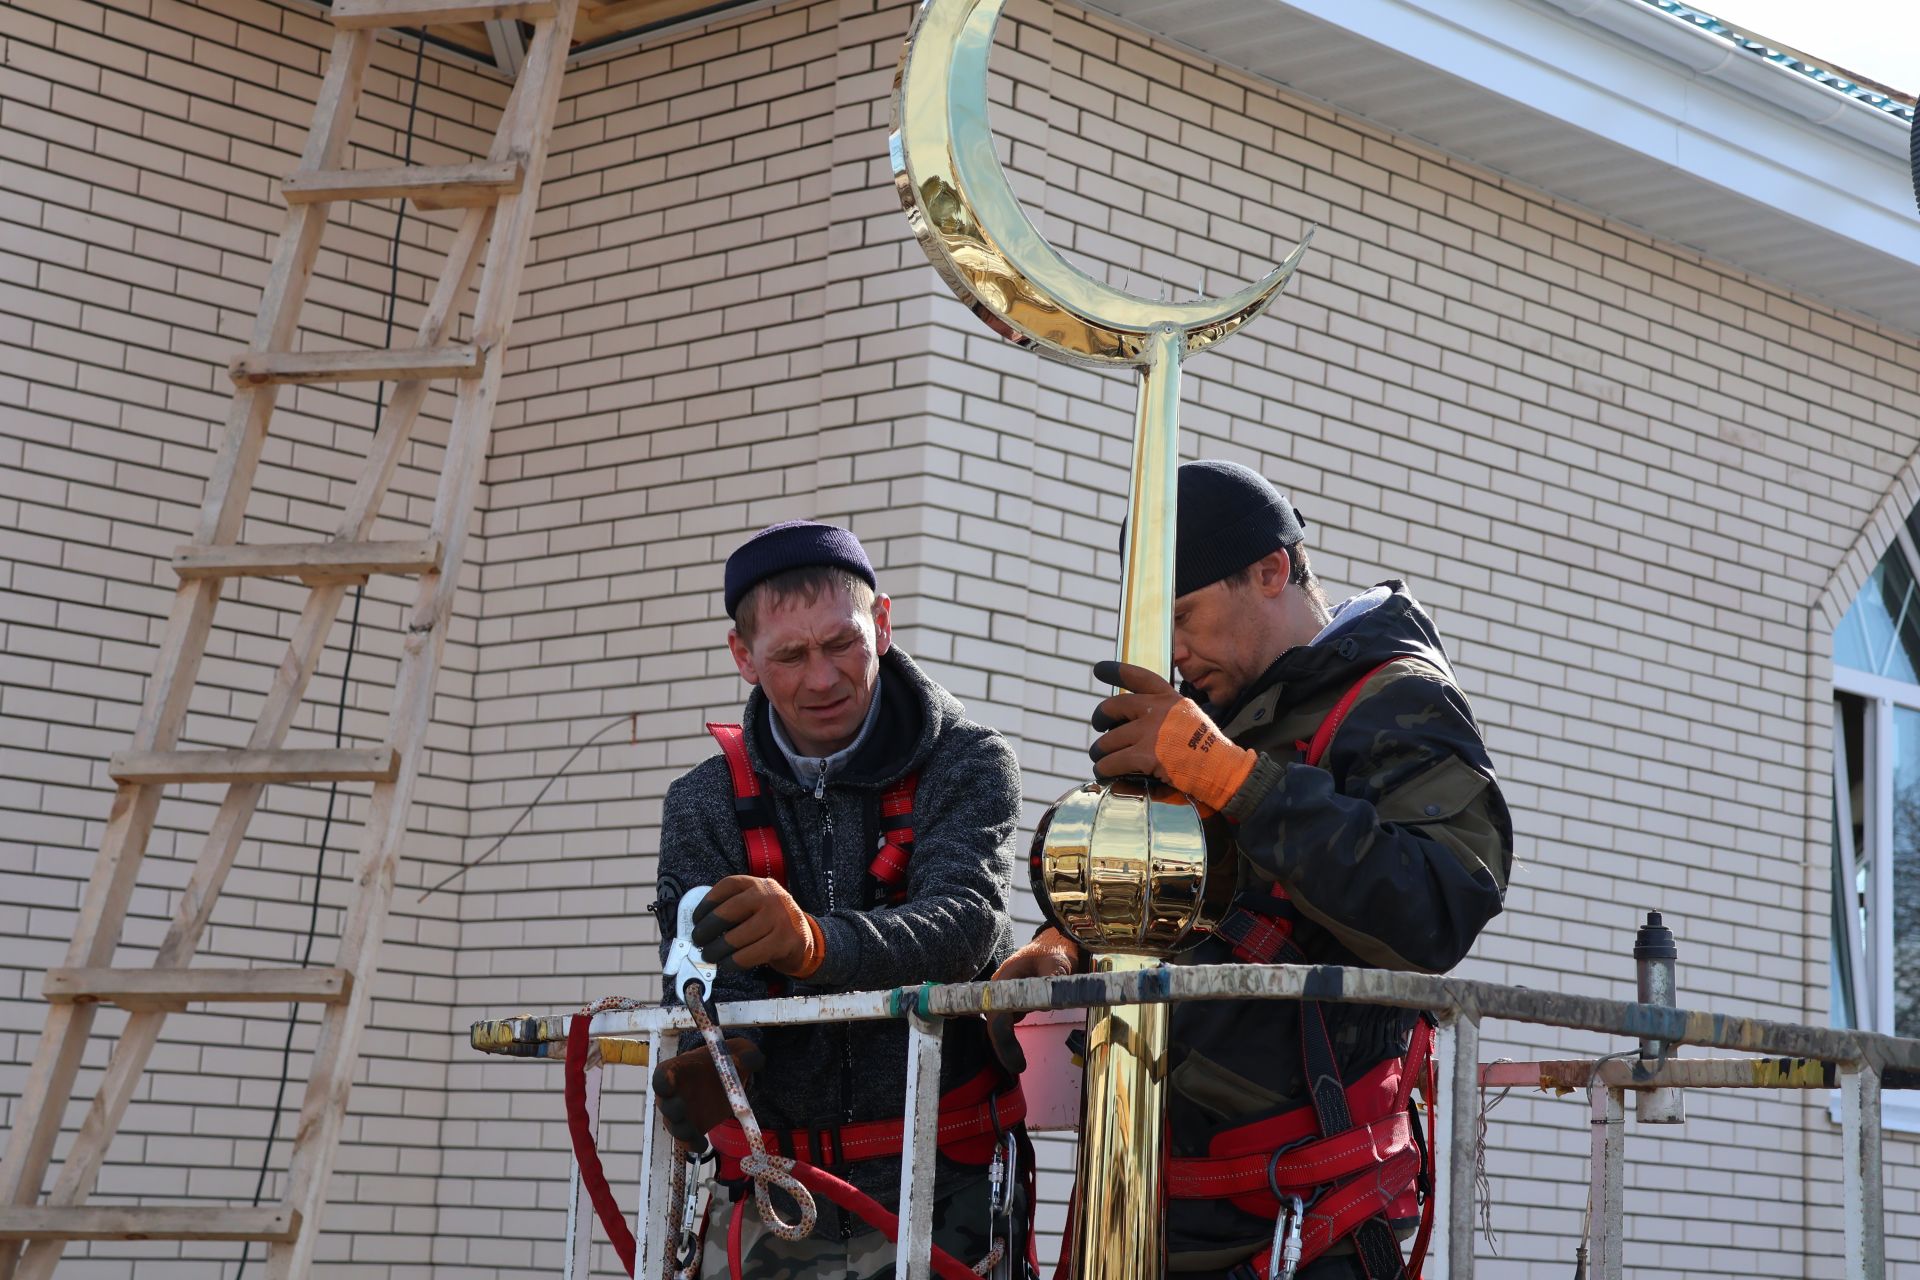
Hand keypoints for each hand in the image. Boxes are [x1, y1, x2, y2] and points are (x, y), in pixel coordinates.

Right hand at [652, 1038, 764, 1149]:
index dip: (662, 1080)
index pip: (662, 1075)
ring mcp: (681, 1114)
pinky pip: (687, 1141)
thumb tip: (754, 1059)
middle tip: (680, 1109)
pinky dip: (692, 1144)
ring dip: (681, 1131)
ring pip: (674, 1126)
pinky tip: (703, 1145)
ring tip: (693, 1135)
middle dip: (670, 1108)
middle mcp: (674, 1093)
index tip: (669, 1082)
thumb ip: (746, 1054)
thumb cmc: (726, 1059)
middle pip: (664, 1103)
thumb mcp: (739, 1051)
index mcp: (679, 1069)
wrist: (729, 1079)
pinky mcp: (692, 1128)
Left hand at [692, 875, 825, 977]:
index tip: (696, 918)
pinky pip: (748, 955)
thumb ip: (735, 908)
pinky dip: (732, 962)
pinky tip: (726, 964)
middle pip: (728, 912)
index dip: (707, 902)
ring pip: (736, 937)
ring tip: (709, 955)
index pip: (727, 886)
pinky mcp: (783, 941)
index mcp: (760, 884)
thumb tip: (701, 925)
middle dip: (707, 929)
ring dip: (717, 950)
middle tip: (698, 940)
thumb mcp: (758, 905)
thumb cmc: (772, 923)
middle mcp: (770, 897)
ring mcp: (778, 918)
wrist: (805, 939)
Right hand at [985, 928, 1084, 1074]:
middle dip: (1003, 1046)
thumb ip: (1053, 981)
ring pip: (1000, 1023)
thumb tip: (1050, 999)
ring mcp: (1004, 995)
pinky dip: (1010, 1036)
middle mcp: (999, 988)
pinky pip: (1007, 1021)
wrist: (1054, 944)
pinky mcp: (1012, 1000)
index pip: (997, 1013)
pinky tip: (1016, 1052)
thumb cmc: (1054, 951)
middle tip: (1019, 1066)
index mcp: (1005, 979)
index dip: (1002, 1039)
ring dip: (1006, 1042)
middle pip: (995, 1021)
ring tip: (1018, 1063)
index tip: (1016, 1060)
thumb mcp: (1057, 963)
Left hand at [1089, 660, 1255, 812]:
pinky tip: (1103, 772)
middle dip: (1100, 717)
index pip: (1139, 677)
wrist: (1223, 769)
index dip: (1116, 671)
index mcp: (1170, 698)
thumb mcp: (1190, 718)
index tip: (1099, 669)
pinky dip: (1104, 768)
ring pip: (1108, 740)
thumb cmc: (1209, 750)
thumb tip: (1137, 722)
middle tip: (1098, 725)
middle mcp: (1157, 710)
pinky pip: (1112, 761)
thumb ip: (1167, 715)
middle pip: (1113, 707)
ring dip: (1100, 750)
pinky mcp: (1144, 755)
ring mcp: (1149, 732)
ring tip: (1100, 758)